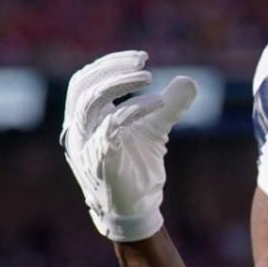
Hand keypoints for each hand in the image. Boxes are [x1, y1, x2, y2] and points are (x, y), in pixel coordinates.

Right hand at [61, 51, 198, 241]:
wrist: (136, 209)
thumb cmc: (138, 168)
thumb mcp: (155, 129)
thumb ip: (169, 105)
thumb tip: (189, 81)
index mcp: (84, 120)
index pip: (85, 80)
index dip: (109, 64)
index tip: (140, 58)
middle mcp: (78, 130)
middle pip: (84, 86)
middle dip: (113, 69)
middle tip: (144, 63)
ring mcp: (85, 145)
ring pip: (91, 101)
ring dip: (120, 83)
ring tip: (150, 77)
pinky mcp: (99, 159)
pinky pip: (110, 127)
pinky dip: (133, 110)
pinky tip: (157, 104)